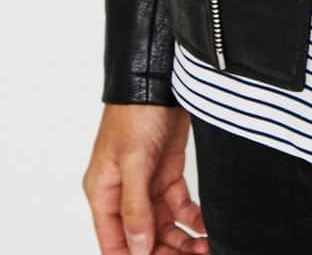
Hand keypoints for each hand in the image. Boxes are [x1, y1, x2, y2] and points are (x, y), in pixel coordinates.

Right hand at [83, 102, 209, 254]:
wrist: (160, 75)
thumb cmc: (136, 111)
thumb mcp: (134, 160)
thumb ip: (135, 207)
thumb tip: (138, 249)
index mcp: (104, 193)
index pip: (115, 244)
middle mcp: (123, 193)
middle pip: (142, 239)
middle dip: (167, 253)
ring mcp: (146, 184)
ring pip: (163, 228)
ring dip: (182, 242)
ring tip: (205, 249)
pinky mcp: (168, 173)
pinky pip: (179, 209)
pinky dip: (193, 221)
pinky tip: (207, 228)